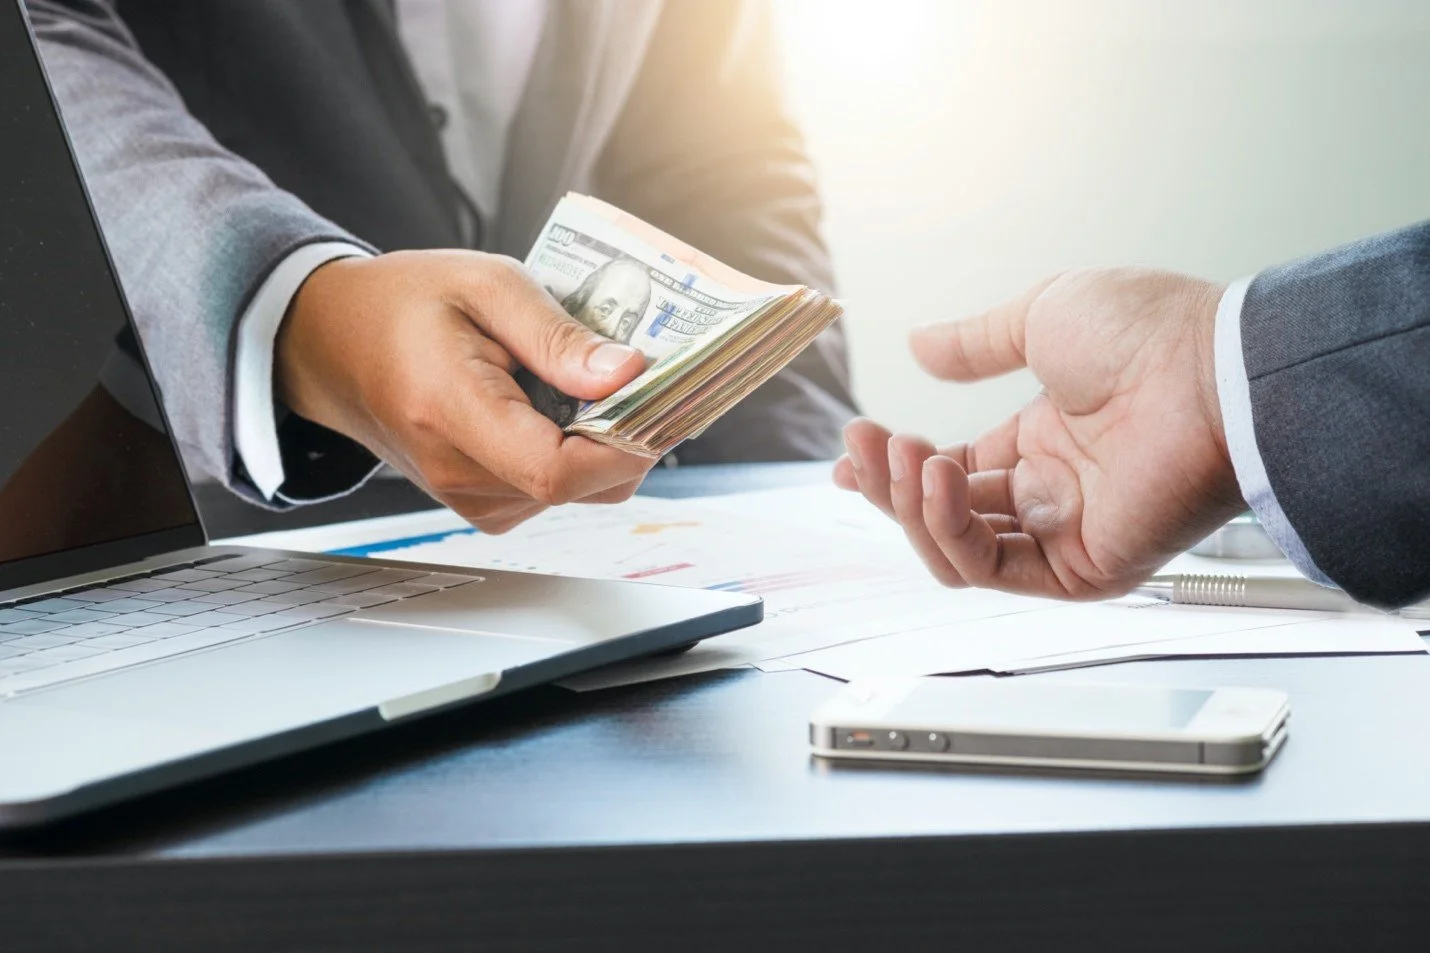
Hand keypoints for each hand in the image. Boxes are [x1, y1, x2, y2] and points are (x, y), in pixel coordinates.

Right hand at [277, 251, 653, 532]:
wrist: (332, 341)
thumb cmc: (403, 305)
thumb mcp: (486, 285)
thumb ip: (556, 335)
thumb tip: (625, 373)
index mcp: (451, 414)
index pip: (558, 471)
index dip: (623, 444)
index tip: (655, 399)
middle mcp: (457, 473)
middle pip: (580, 487)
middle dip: (625, 435)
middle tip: (638, 377)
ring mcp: (467, 496)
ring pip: (576, 492)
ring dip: (600, 442)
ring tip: (583, 382)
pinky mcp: (480, 502)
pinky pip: (553, 490)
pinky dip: (574, 453)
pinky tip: (558, 407)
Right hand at [833, 267, 1245, 598]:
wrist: (1212, 368)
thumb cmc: (1149, 334)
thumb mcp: (1040, 317)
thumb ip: (973, 342)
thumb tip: (917, 343)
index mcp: (1041, 443)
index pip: (951, 475)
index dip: (895, 468)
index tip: (851, 452)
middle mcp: (1049, 495)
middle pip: (941, 515)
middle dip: (889, 483)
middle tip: (865, 445)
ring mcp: (1062, 534)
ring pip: (955, 550)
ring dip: (911, 505)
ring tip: (906, 455)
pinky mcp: (1079, 569)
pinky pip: (992, 570)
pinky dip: (950, 530)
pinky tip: (937, 480)